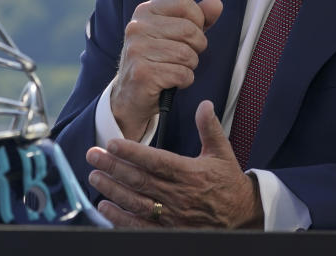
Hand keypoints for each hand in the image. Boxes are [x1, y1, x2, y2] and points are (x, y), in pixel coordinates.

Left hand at [86, 100, 263, 228]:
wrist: (243, 215)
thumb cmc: (229, 183)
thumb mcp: (222, 152)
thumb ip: (209, 128)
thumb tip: (204, 104)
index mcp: (190, 173)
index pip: (155, 160)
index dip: (132, 152)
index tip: (112, 142)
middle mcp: (179, 195)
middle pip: (139, 180)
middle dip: (113, 167)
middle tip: (93, 155)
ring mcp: (173, 215)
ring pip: (136, 201)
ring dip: (112, 190)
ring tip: (94, 177)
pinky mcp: (170, 230)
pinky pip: (141, 226)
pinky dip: (121, 218)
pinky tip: (106, 208)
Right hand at [110, 0, 222, 139]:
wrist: (131, 95)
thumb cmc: (156, 60)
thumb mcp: (175, 34)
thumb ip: (197, 18)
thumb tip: (216, 3)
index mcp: (144, 11)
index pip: (182, 2)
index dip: (196, 19)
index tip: (190, 33)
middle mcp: (137, 27)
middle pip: (189, 30)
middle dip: (196, 47)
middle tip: (184, 56)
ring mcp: (137, 50)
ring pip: (187, 54)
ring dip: (189, 66)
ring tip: (176, 68)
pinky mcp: (142, 73)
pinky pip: (181, 74)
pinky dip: (184, 80)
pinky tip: (172, 81)